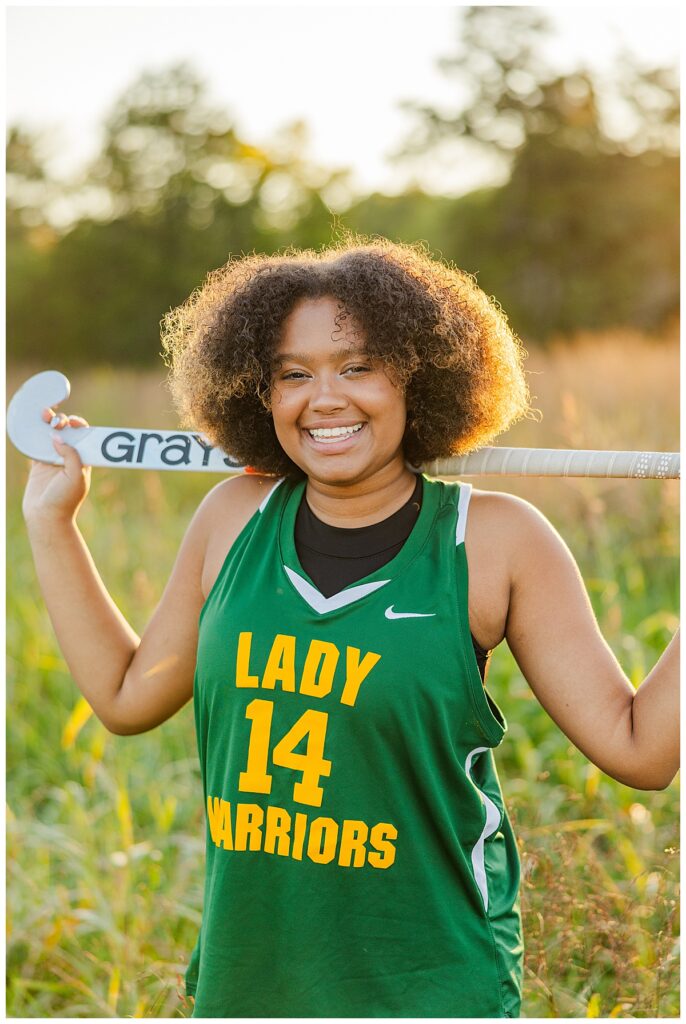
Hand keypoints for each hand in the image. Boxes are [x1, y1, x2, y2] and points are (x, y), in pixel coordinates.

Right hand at [22, 407, 91, 527]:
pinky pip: (35, 443)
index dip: (79, 426)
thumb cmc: (65, 500)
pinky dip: (34, 433)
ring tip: (45, 415)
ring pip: (50, 435)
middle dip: (62, 422)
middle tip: (56, 421)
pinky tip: (33, 424)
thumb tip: (59, 437)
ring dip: (48, 423)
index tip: (72, 422)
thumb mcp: (76, 476)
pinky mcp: (38, 464)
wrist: (45, 517)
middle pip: (66, 432)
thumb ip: (71, 455)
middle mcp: (69, 457)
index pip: (83, 437)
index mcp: (83, 460)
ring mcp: (53, 459)